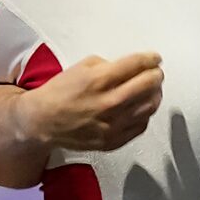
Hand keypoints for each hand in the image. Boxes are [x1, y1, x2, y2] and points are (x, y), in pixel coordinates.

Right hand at [21, 52, 163, 151]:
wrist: (43, 121)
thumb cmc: (60, 92)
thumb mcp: (80, 68)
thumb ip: (107, 65)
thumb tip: (130, 68)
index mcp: (99, 80)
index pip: (137, 65)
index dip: (150, 59)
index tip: (155, 59)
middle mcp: (109, 103)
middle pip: (149, 85)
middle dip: (156, 76)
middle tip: (156, 73)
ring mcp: (113, 124)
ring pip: (149, 107)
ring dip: (155, 95)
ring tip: (152, 90)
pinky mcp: (113, 140)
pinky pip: (141, 125)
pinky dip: (145, 114)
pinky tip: (140, 107)